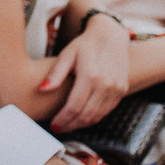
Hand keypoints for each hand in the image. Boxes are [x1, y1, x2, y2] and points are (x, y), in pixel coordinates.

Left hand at [41, 14, 128, 132]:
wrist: (111, 35)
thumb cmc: (85, 45)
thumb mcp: (67, 55)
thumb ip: (55, 74)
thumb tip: (42, 89)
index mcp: (90, 76)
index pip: (74, 107)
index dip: (63, 119)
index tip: (53, 125)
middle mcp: (106, 85)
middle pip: (86, 115)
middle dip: (71, 125)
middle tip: (59, 129)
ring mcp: (116, 89)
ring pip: (98, 116)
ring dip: (82, 124)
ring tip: (68, 126)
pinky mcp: (122, 91)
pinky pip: (107, 111)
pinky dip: (94, 118)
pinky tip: (83, 118)